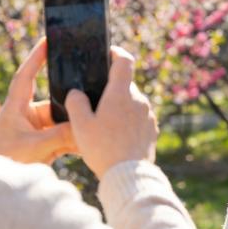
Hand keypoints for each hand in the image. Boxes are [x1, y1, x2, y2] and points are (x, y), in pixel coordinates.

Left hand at [0, 38, 77, 164]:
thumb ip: (60, 136)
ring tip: (91, 121)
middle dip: (69, 101)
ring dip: (73, 124)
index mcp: (14, 110)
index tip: (48, 41)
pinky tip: (88, 143)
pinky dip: (73, 140)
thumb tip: (83, 126)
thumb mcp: (36, 148)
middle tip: (87, 91)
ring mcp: (33, 131)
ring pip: (59, 121)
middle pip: (51, 101)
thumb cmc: (8, 164)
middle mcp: (24, 117)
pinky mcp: (41, 145)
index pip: (25, 77)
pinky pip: (61, 137)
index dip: (36, 58)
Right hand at [65, 46, 157, 178]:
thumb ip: (75, 103)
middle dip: (111, 88)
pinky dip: (128, 121)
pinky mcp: (152, 130)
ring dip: (120, 106)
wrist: (128, 176)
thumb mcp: (80, 125)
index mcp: (120, 93)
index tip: (108, 53)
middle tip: (95, 100)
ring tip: (103, 123)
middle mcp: (139, 100)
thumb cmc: (102, 149)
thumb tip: (76, 93)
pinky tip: (115, 136)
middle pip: (125, 84)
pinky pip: (139, 118)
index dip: (116, 52)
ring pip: (132, 102)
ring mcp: (148, 115)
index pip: (124, 60)